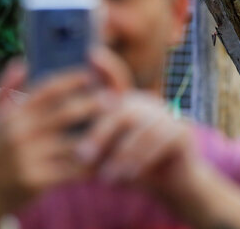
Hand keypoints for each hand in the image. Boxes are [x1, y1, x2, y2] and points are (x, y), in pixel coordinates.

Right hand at [0, 60, 109, 227]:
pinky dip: (91, 165)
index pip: (47, 89)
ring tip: (116, 129)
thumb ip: (7, 88)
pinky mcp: (36, 180)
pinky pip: (72, 170)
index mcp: (12, 113)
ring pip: (73, 143)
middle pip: (65, 113)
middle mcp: (18, 132)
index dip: (72, 79)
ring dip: (97, 137)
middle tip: (115, 100)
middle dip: (93, 104)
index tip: (92, 75)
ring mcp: (27, 156)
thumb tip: (21, 62)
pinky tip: (105, 159)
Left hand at [79, 47, 199, 194]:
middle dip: (100, 135)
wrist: (170, 186)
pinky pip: (158, 143)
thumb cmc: (129, 169)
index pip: (114, 81)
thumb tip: (57, 137)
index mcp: (126, 101)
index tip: (91, 53)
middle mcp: (146, 102)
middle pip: (122, 110)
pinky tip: (128, 177)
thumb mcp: (105, 154)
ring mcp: (167, 114)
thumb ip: (88, 140)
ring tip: (105, 178)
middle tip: (81, 157)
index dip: (106, 67)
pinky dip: (140, 161)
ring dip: (120, 156)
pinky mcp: (182, 131)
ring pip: (140, 130)